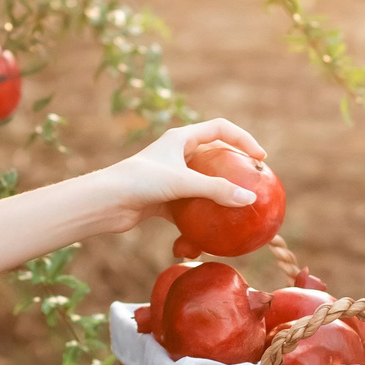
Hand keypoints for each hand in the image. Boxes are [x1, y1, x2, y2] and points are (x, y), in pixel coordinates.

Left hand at [95, 119, 268, 232]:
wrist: (104, 203)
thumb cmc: (140, 182)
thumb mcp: (182, 183)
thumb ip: (217, 190)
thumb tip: (250, 199)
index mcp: (181, 138)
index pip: (220, 129)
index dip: (243, 139)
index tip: (260, 157)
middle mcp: (176, 155)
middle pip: (212, 155)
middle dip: (232, 168)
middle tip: (252, 182)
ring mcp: (170, 178)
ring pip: (202, 184)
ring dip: (217, 196)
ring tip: (236, 209)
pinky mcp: (164, 199)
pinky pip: (189, 207)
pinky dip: (200, 218)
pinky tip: (211, 235)